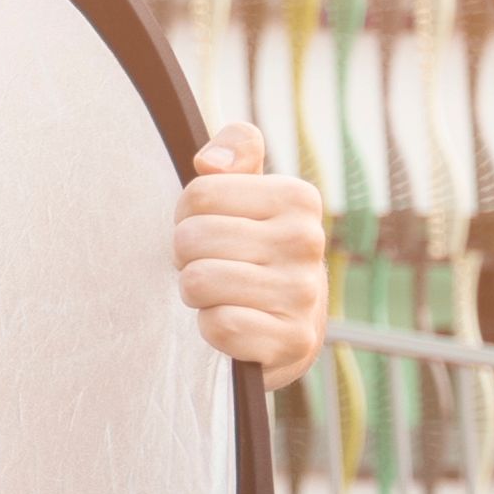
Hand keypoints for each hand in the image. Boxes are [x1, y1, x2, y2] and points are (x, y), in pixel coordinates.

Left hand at [176, 122, 331, 384]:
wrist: (287, 329)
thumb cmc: (252, 251)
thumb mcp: (247, 195)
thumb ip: (234, 153)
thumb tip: (210, 162)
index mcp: (297, 197)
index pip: (197, 194)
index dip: (187, 217)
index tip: (210, 232)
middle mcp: (307, 240)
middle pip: (191, 237)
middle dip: (186, 257)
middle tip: (211, 267)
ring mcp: (304, 292)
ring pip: (198, 281)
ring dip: (195, 294)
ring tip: (220, 295)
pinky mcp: (293, 340)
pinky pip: (219, 325)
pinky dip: (211, 329)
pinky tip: (233, 326)